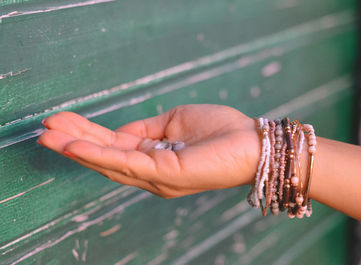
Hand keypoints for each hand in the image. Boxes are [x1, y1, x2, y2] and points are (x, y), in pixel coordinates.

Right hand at [38, 104, 259, 197]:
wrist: (252, 142)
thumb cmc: (220, 131)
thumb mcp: (176, 122)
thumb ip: (147, 128)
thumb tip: (119, 131)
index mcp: (155, 158)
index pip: (115, 148)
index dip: (88, 135)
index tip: (63, 121)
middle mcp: (151, 173)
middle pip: (106, 157)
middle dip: (75, 142)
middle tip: (46, 128)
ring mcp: (157, 177)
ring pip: (109, 163)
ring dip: (78, 148)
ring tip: (50, 135)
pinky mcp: (165, 176)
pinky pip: (126, 163)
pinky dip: (99, 154)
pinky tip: (76, 145)